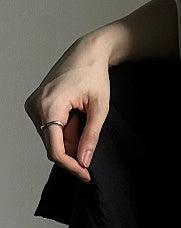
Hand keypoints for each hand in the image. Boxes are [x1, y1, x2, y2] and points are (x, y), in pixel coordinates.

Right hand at [24, 31, 113, 184]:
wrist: (88, 52)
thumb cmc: (94, 75)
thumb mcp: (100, 109)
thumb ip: (91, 137)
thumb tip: (84, 162)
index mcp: (49, 106)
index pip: (55, 149)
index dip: (72, 166)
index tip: (86, 175)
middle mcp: (35, 106)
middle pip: (53, 145)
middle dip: (74, 152)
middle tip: (93, 149)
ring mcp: (33, 105)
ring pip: (51, 138)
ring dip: (71, 140)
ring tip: (86, 122)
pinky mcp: (36, 104)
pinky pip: (49, 128)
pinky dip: (65, 131)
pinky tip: (78, 119)